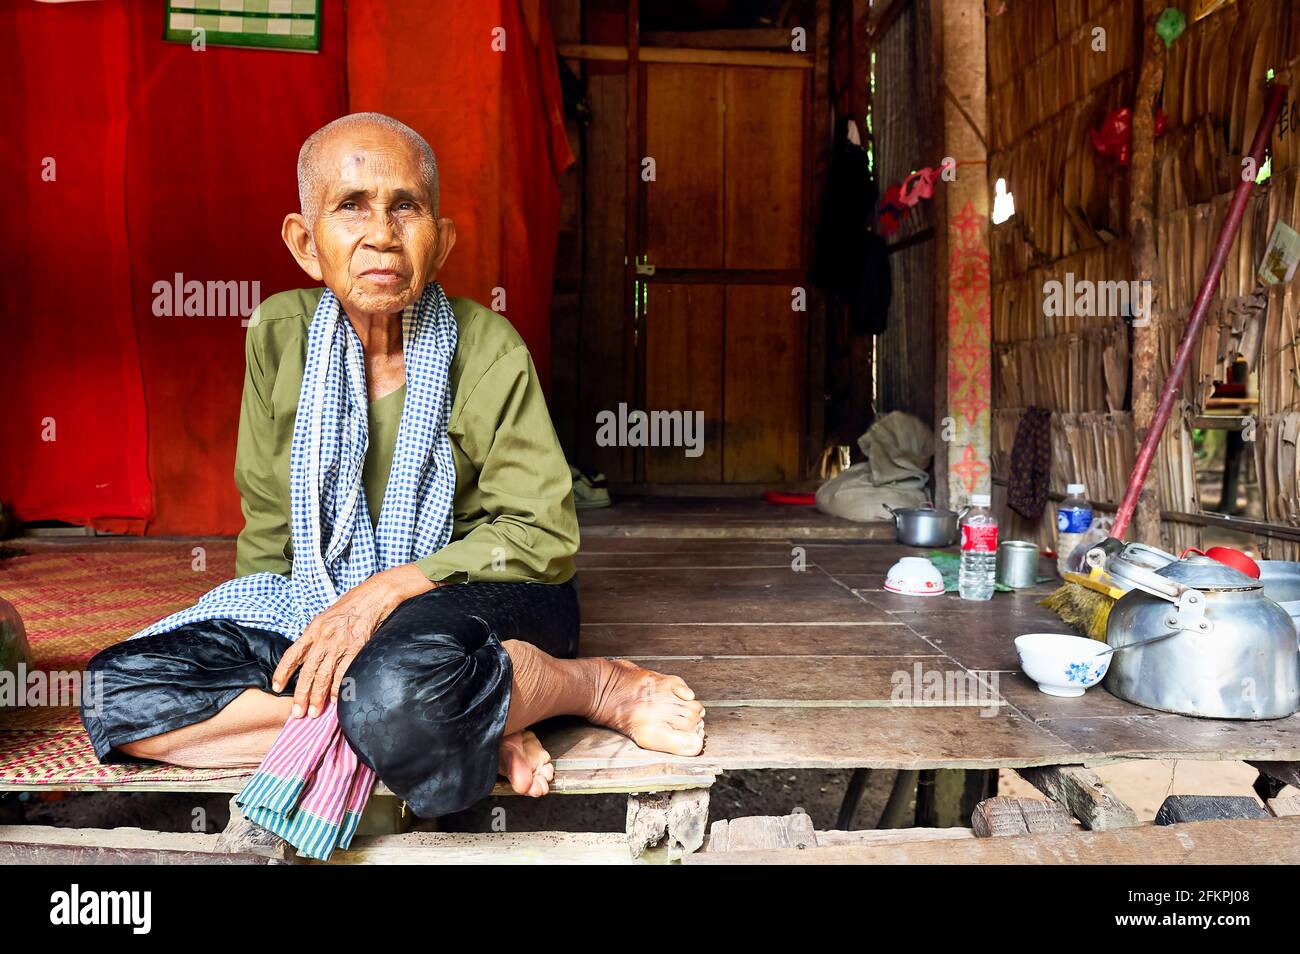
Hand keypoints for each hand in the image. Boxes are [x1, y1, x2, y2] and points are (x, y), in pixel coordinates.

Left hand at [271, 564, 435, 717]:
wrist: (375, 594)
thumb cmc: (353, 604)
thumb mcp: (327, 616)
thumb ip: (317, 635)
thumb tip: (309, 654)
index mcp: (313, 629)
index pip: (292, 654)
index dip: (283, 672)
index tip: (276, 687)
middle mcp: (323, 637)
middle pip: (308, 672)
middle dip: (302, 695)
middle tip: (298, 713)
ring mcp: (340, 643)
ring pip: (324, 676)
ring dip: (318, 697)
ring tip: (315, 712)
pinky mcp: (357, 647)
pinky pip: (344, 673)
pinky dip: (340, 688)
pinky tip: (337, 700)